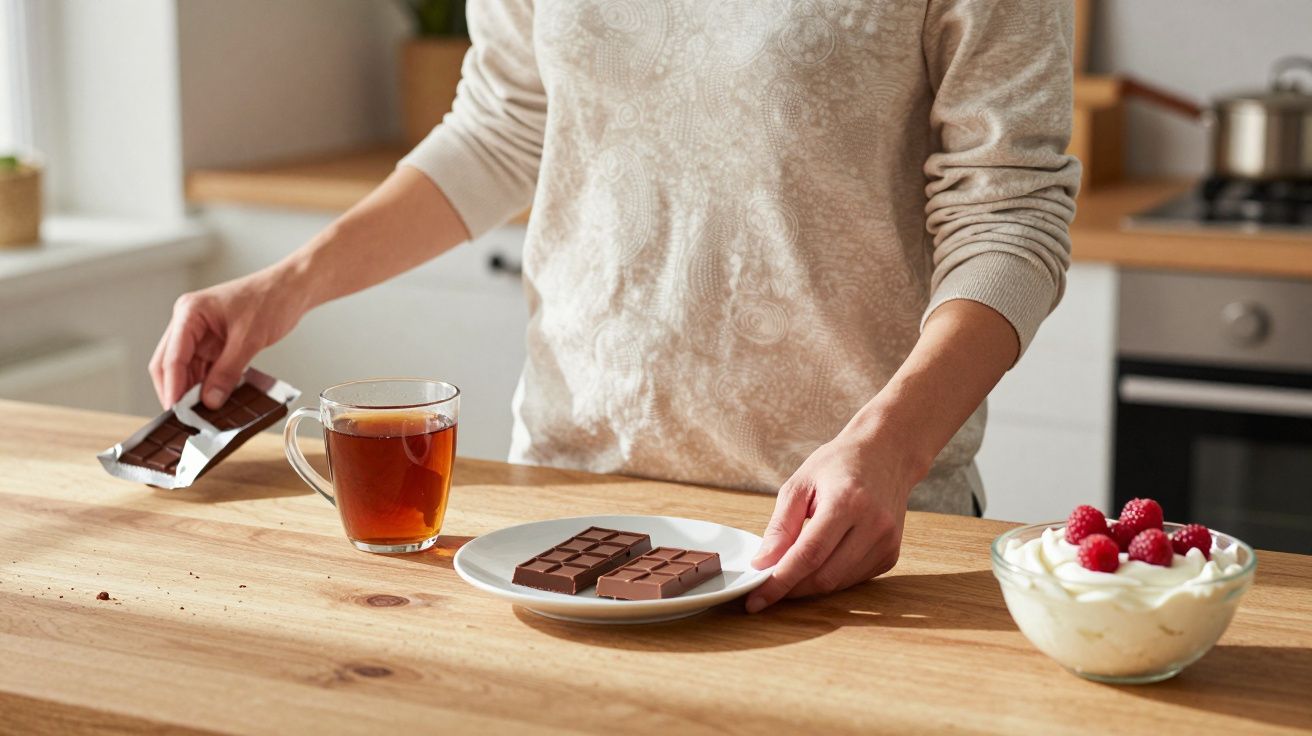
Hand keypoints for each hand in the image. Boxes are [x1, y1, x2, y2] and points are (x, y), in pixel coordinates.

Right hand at [149, 267, 307, 408]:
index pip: (171, 356)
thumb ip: (227, 372)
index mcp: (190, 313)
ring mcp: (201, 333)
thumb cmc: (271, 299)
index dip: (172, 387)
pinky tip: (213, 402)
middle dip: (176, 392)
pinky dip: (207, 385)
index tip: (175, 411)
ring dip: (192, 391)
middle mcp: (189, 322)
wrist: (292, 288)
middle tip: (184, 419)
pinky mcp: (215, 343)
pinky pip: (204, 368)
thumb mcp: (249, 339)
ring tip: (200, 416)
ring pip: (186, 369)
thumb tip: (210, 401)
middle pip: (170, 364)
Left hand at [745, 422, 925, 612]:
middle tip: (766, 588)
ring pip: (838, 583)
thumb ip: (780, 526)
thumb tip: (763, 564)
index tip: (755, 600)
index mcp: (848, 502)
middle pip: (824, 576)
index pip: (809, 554)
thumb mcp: (800, 484)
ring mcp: (887, 543)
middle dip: (791, 588)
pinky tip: (819, 561)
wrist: (887, 453)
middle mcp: (874, 525)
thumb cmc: (839, 464)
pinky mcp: (890, 555)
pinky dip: (829, 578)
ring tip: (790, 570)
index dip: (779, 581)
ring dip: (809, 585)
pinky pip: (852, 580)